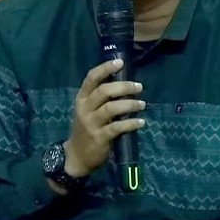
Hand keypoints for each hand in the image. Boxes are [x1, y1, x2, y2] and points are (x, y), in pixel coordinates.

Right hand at [64, 59, 145, 177]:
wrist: (77, 156)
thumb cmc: (86, 129)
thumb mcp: (88, 111)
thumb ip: (101, 98)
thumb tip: (124, 82)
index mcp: (81, 99)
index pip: (91, 78)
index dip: (105, 68)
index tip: (120, 62)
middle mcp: (84, 109)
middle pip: (104, 91)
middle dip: (124, 87)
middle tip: (139, 87)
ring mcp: (91, 124)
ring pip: (111, 108)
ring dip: (129, 104)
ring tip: (142, 104)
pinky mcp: (99, 138)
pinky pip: (117, 127)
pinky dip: (131, 123)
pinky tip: (140, 122)